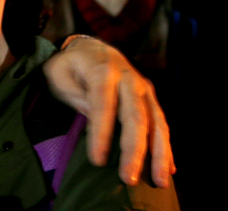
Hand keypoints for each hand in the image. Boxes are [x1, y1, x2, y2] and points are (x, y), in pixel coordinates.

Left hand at [43, 35, 174, 187]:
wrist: (91, 47)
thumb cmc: (71, 65)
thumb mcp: (59, 73)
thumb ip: (75, 94)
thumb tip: (94, 119)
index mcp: (103, 70)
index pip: (103, 106)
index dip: (101, 134)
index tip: (98, 160)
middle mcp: (129, 78)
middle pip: (135, 117)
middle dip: (134, 150)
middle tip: (127, 177)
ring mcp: (144, 87)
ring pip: (156, 122)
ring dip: (159, 153)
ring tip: (159, 181)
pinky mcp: (151, 97)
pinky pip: (162, 123)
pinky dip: (166, 147)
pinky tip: (168, 169)